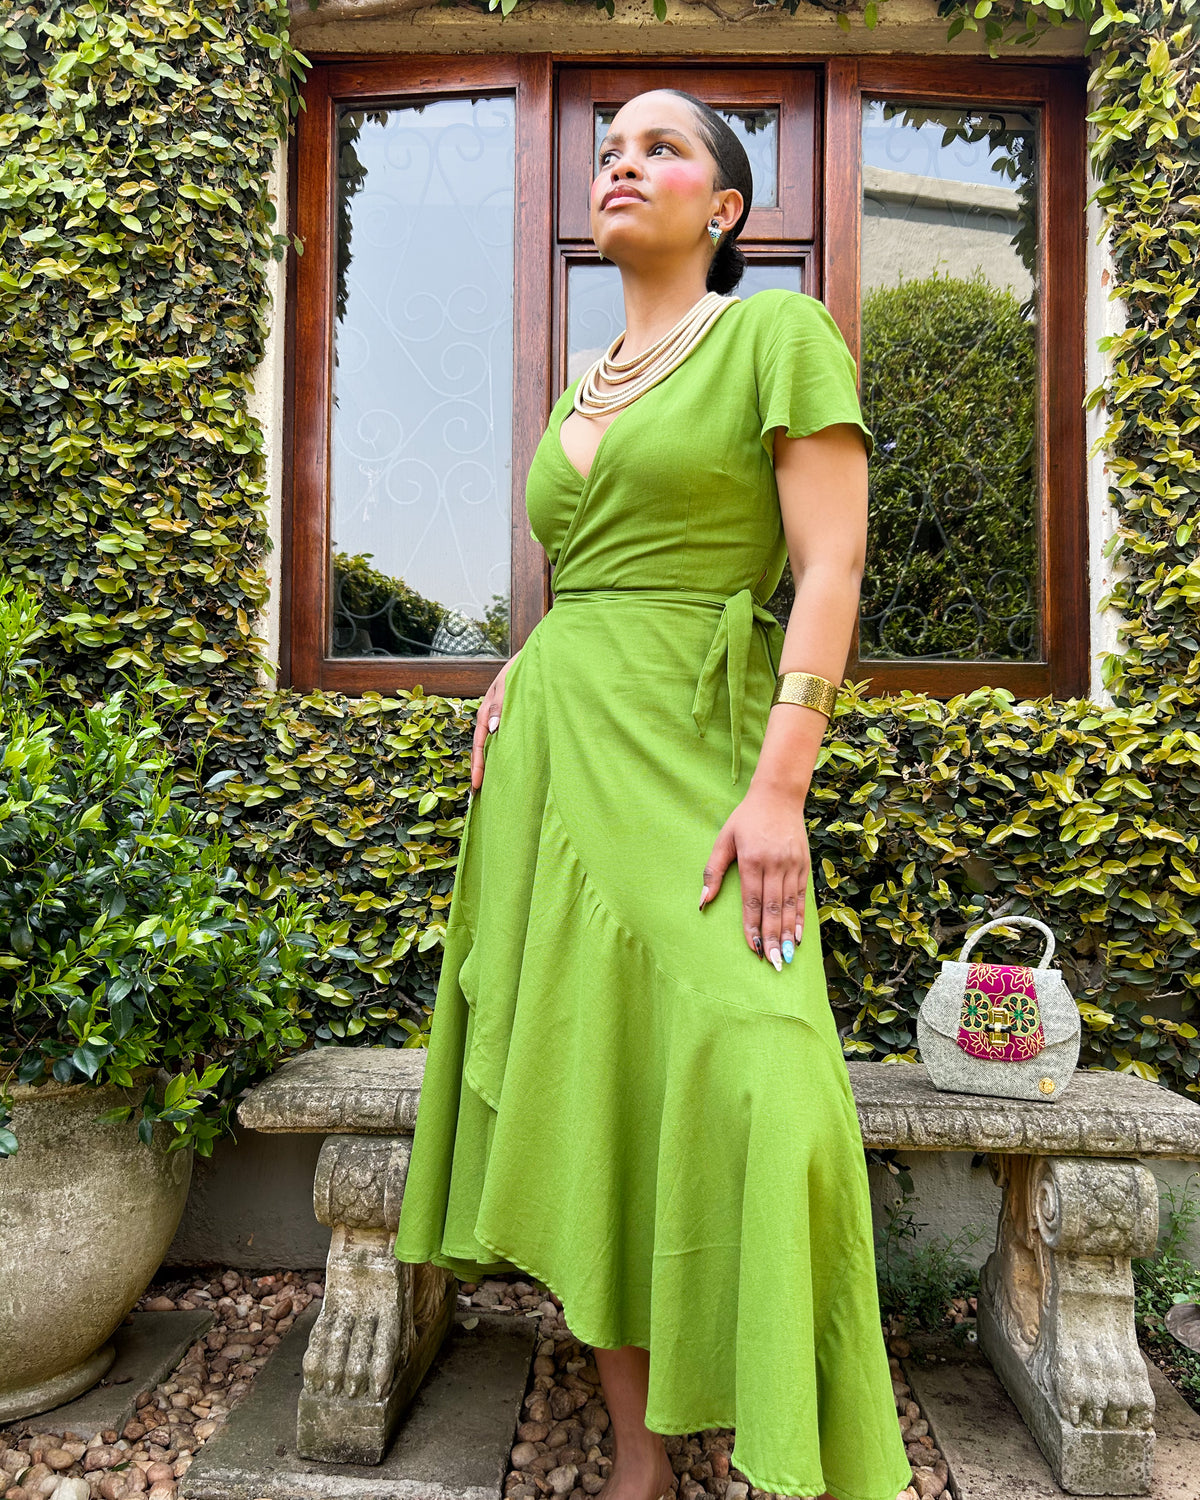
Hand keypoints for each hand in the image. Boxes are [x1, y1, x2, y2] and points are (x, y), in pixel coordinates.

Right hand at [470, 650, 520, 792]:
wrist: (542, 656)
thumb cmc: (523, 667)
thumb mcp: (508, 684)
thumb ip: (500, 705)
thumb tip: (493, 729)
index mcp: (487, 711)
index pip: (479, 744)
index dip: (478, 766)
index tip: (477, 787)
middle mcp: (494, 718)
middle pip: (485, 749)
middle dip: (483, 771)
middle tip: (482, 796)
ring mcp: (505, 720)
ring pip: (497, 747)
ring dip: (496, 765)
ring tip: (496, 788)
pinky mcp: (518, 719)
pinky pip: (510, 740)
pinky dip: (508, 754)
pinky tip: (513, 767)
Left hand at [699, 781, 809, 968]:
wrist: (779, 796)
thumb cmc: (745, 819)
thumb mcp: (724, 839)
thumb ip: (713, 870)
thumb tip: (703, 900)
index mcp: (752, 859)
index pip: (752, 900)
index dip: (753, 926)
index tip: (753, 948)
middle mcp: (774, 864)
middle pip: (773, 908)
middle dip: (773, 937)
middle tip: (772, 962)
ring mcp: (792, 864)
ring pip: (789, 905)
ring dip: (788, 933)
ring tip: (786, 956)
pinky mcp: (803, 864)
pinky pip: (802, 896)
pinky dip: (800, 917)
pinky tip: (800, 936)